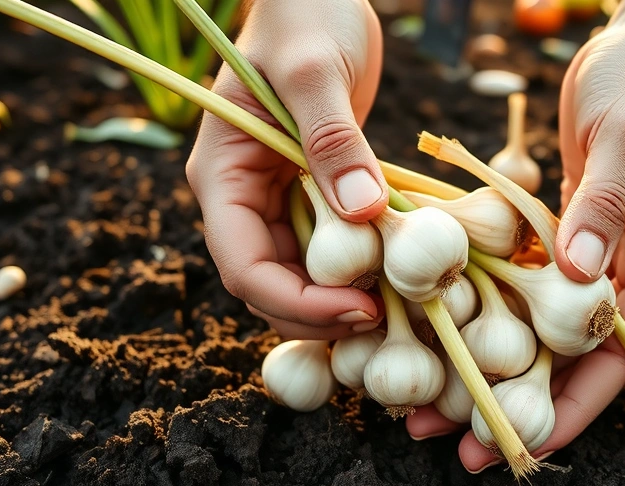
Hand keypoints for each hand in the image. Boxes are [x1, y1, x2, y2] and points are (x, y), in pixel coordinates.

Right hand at [186, 0, 387, 339]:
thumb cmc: (304, 15)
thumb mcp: (314, 70)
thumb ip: (331, 138)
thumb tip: (362, 212)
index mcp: (222, 175)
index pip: (244, 266)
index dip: (296, 303)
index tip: (358, 308)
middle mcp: (243, 198)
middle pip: (271, 286)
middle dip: (322, 313)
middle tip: (385, 318)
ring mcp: (278, 199)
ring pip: (304, 275)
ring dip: (345, 296)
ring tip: (400, 300)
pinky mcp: (314, 194)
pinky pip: (335, 247)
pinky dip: (364, 265)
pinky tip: (402, 268)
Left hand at [407, 0, 624, 471]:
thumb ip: (605, 201)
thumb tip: (580, 274)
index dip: (584, 404)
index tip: (537, 441)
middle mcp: (617, 267)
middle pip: (572, 356)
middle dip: (523, 403)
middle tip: (462, 444)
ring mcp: (582, 253)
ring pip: (536, 328)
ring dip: (491, 365)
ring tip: (431, 403)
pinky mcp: (550, 232)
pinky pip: (514, 282)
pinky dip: (480, 309)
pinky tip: (434, 330)